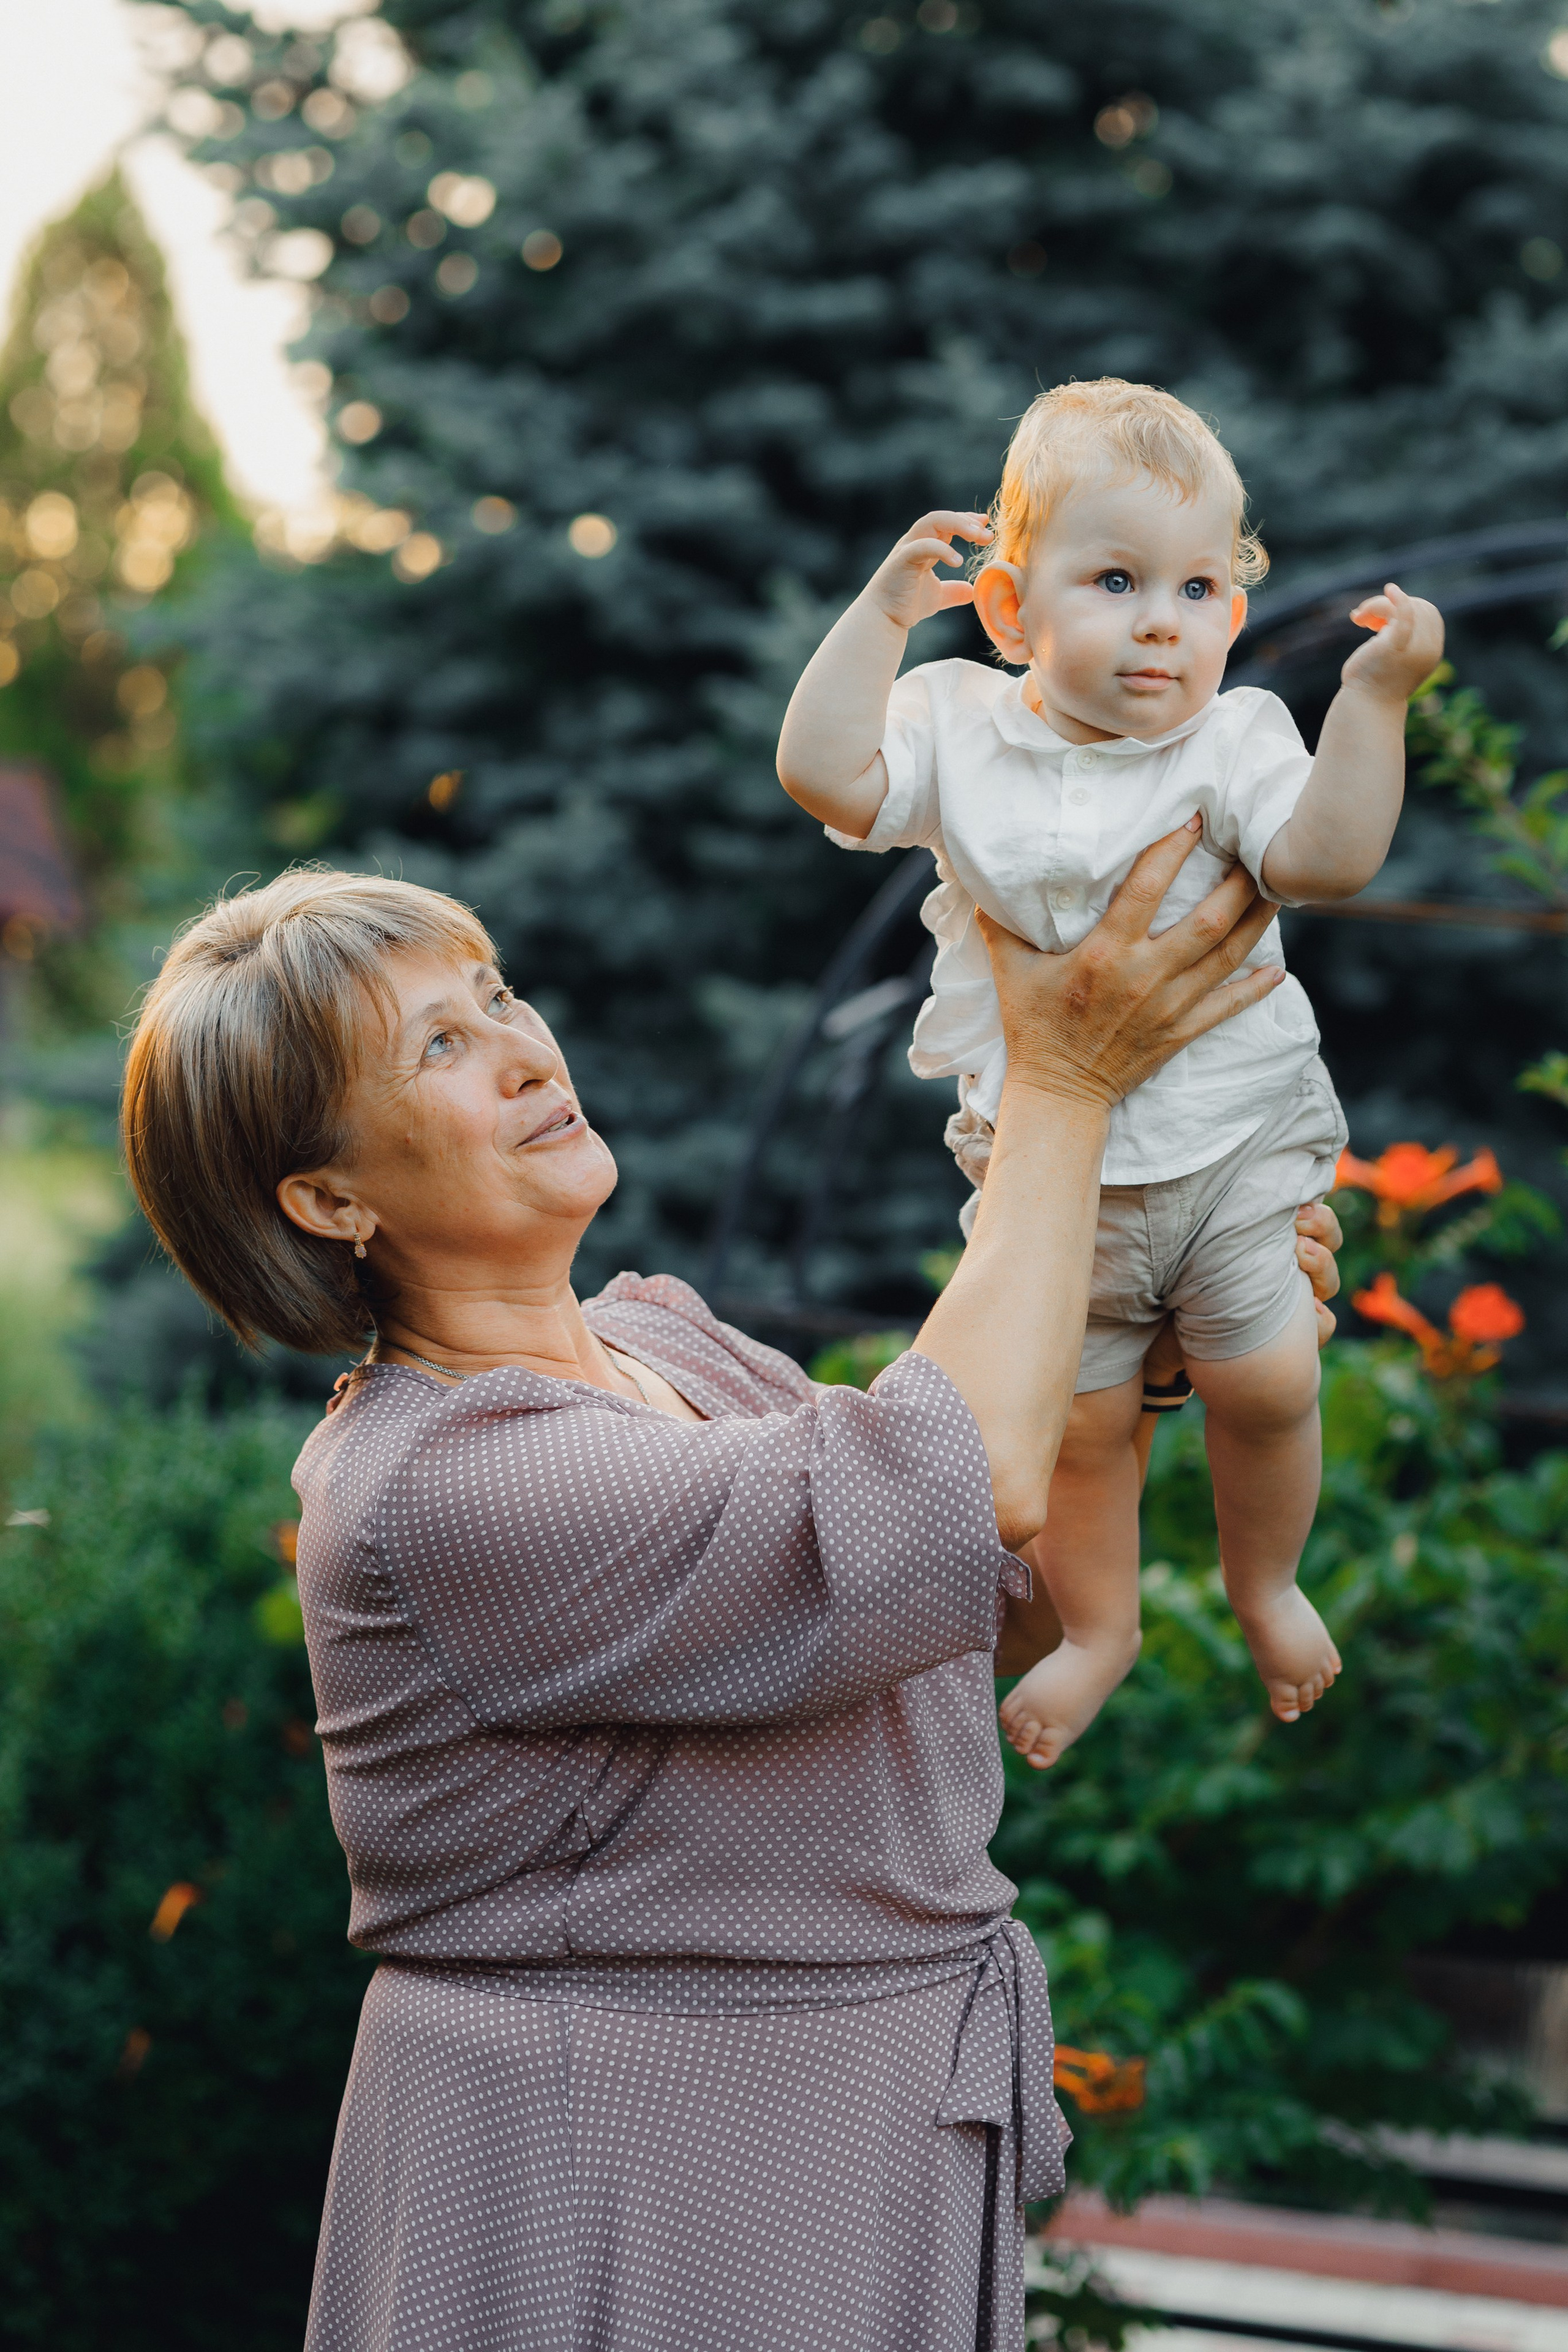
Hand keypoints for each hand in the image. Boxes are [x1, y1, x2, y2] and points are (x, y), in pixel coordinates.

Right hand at [863, 511, 992, 630]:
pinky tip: (958, 562)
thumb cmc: (904, 607)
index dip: (966, 521)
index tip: (985, 526)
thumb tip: (971, 592)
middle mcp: (915, 542)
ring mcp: (907, 548)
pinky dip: (943, 549)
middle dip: (967, 521)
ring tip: (978, 537)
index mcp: (924, 546)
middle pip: (942, 517)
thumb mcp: (936, 597)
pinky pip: (924, 545)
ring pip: (933, 521)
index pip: (946, 523)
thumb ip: (952, 591)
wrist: (882, 620)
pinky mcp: (902, 560)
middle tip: (987, 535)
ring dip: (958, 525)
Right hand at [979, 820, 1283, 1110]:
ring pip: (1227, 956)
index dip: (1174, 849)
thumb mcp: (1011, 973)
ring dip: (1257, 922)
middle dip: (1238, 882)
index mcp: (1105, 953)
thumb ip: (1000, 926)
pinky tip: (1277, 970)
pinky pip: (1227, 1007)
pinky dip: (1255, 989)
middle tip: (1258, 849)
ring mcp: (1169, 1006)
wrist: (1059, 1094)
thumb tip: (981, 885)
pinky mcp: (1181, 1033)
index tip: (1196, 819)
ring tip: (1276, 890)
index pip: (1147, 888)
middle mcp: (1145, 976)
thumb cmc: (1033, 1029)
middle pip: (1208, 920)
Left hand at [1138, 1204, 1341, 1395]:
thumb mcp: (1195, 1255)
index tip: (1293, 1208)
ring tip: (1299, 1258)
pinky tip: (1307, 1313)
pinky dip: (1320, 1320)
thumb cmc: (1185, 1288)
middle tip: (1298, 1228)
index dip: (1314, 1212)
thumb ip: (1214, 1231)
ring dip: (1322, 1267)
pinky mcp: (1297, 1336)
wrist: (1179, 1342)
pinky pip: (1323, 1326)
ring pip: (1329, 1282)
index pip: (1310, 1217)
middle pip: (1330, 1241)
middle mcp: (1290, 1267)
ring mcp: (1297, 1301)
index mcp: (1272, 1241)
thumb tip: (1209, 1193)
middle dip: (1323, 1228)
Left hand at [1342, 582, 1443, 701]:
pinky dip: (1399, 601)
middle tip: (1365, 621)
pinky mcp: (1395, 646)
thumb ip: (1400, 637)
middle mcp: (1428, 648)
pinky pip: (1404, 616)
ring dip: (1377, 607)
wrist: (1365, 706)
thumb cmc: (1375, 682)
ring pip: (1401, 608)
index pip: (1427, 614)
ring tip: (1359, 618)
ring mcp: (1414, 648)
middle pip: (1417, 607)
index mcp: (1432, 650)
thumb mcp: (1395, 657)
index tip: (1380, 622)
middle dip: (1390, 607)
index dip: (1405, 609)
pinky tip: (1391, 590)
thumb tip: (1387, 613)